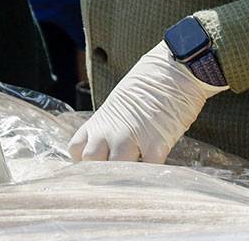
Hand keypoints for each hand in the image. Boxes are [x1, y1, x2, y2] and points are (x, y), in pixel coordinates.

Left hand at [68, 42, 227, 162]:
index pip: (75, 149)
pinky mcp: (156, 143)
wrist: (173, 70)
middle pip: (90, 162)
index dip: (82, 162)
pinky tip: (156, 174)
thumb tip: (109, 150)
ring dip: (125, 176)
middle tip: (114, 177)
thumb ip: (110, 127)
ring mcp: (131, 137)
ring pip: (115, 169)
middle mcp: (109, 130)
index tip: (93, 168)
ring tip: (136, 178)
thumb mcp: (119, 105)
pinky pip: (149, 170)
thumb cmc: (148, 86)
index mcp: (99, 120)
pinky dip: (151, 176)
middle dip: (99, 173)